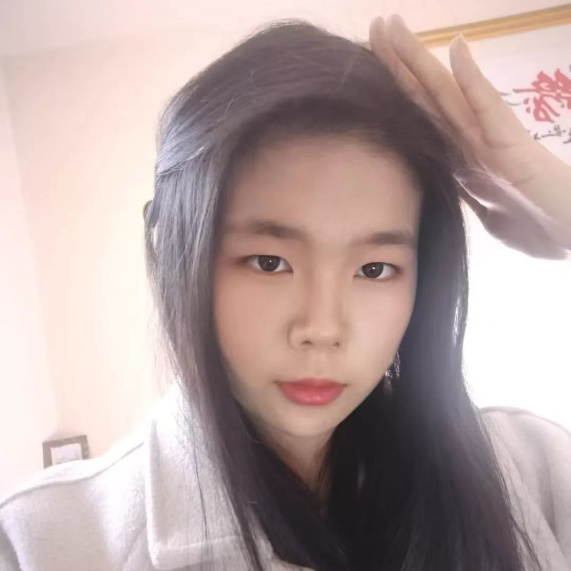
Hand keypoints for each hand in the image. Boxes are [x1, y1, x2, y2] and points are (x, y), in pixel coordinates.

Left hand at [369, 14, 570, 258]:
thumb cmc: (537, 224)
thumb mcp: (488, 214)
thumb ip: (466, 195)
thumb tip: (447, 186)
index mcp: (459, 156)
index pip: (421, 116)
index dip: (396, 88)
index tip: (371, 60)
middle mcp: (469, 141)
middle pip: (426, 96)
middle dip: (398, 62)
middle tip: (376, 25)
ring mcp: (489, 140)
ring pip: (448, 94)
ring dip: (420, 60)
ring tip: (395, 27)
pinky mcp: (512, 146)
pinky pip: (489, 109)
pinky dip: (473, 80)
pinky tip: (458, 48)